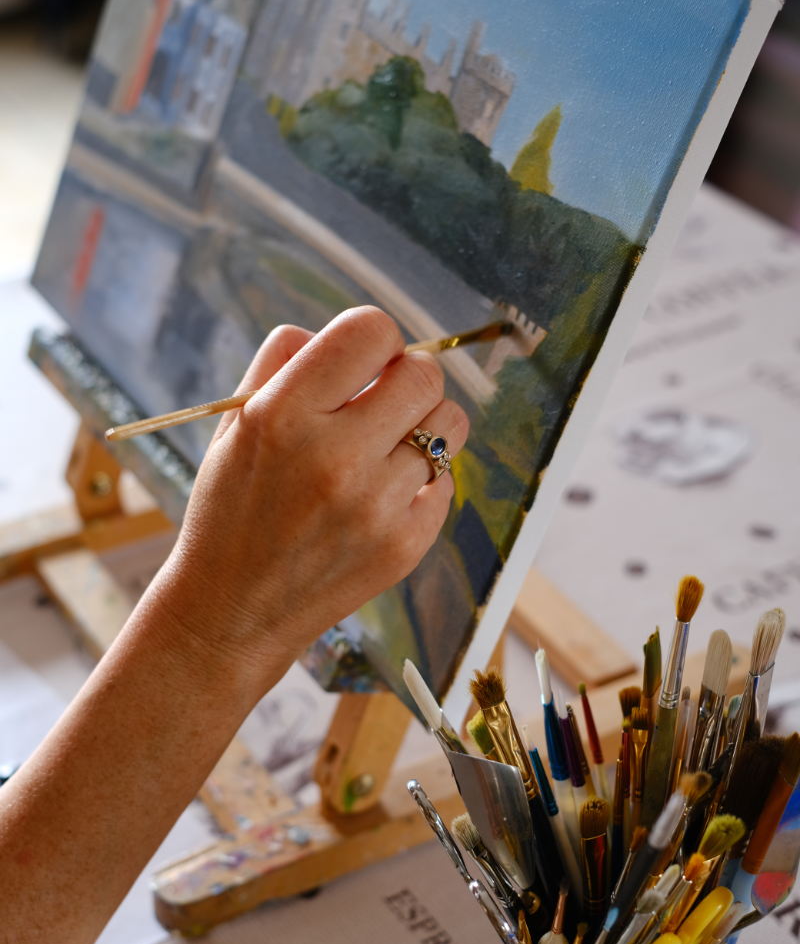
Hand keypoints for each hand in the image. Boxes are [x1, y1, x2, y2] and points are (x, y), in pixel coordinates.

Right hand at [152, 306, 468, 700]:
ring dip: (423, 428)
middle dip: (407, 379)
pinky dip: (421, 483)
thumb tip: (352, 335)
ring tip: (386, 451)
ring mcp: (375, 506)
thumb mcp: (235, 423)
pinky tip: (381, 499)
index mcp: (283, 415)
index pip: (372, 331)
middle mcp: (334, 457)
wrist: (232, 612)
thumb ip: (286, 360)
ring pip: (447, 426)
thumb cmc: (233, 509)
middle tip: (382, 406)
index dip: (375, 342)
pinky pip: (446, 482)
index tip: (365, 366)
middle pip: (424, 374)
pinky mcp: (404, 546)